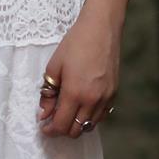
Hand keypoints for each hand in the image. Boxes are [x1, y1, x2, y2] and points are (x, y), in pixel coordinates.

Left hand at [37, 12, 120, 136]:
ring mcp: (106, 98)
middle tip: (53, 119)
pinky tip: (82, 106)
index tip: (44, 126)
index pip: (61, 125)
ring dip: (76, 124)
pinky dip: (90, 117)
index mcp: (75, 93)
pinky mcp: (114, 93)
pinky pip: (101, 116)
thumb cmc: (76, 43)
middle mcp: (92, 100)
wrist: (102, 28)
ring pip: (90, 126)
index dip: (50, 130)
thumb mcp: (54, 67)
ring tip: (67, 112)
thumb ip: (48, 94)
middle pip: (76, 130)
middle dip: (62, 129)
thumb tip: (44, 113)